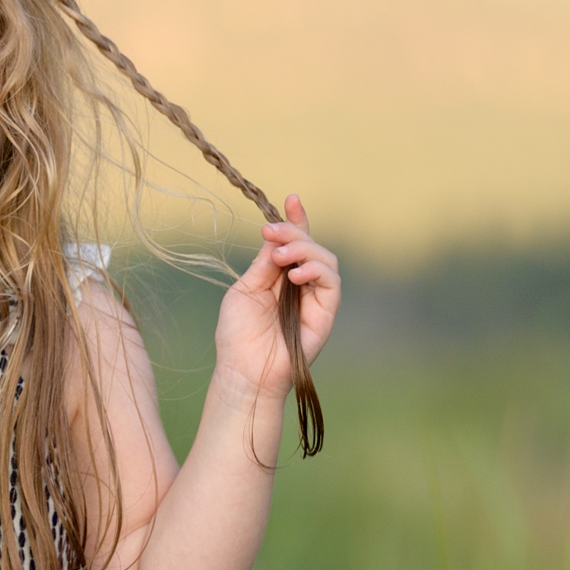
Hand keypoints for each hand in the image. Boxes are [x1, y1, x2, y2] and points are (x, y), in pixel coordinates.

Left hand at [214, 195, 340, 404]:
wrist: (243, 370)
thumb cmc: (238, 335)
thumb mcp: (246, 288)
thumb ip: (264, 263)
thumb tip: (275, 235)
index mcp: (280, 278)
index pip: (294, 244)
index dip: (296, 221)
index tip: (290, 199)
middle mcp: (301, 286)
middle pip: (311, 246)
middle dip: (293, 232)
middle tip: (269, 232)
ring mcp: (315, 300)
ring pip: (325, 259)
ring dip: (303, 249)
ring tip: (280, 255)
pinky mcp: (326, 314)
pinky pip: (332, 282)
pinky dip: (315, 270)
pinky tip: (293, 275)